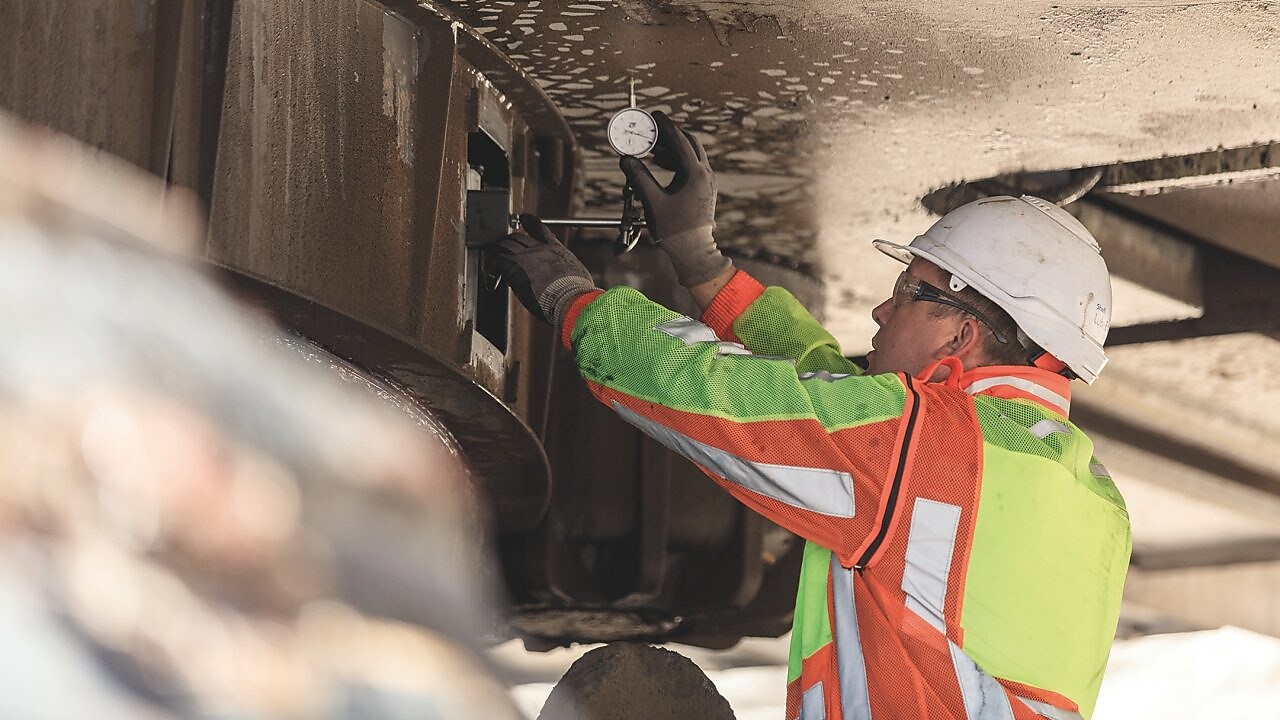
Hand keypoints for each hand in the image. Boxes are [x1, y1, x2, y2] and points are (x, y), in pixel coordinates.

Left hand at [491, 214, 597, 327]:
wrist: (571, 298)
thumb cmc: (577, 294)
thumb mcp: (578, 277)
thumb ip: (569, 274)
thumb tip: (574, 282)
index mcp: (556, 250)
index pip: (540, 229)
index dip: (530, 222)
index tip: (524, 218)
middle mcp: (540, 249)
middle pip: (517, 237)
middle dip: (509, 243)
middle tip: (502, 250)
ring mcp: (526, 256)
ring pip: (504, 246)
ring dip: (497, 254)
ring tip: (493, 264)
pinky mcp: (513, 267)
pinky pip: (494, 260)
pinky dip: (489, 269)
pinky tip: (490, 279)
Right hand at [620, 111, 729, 287]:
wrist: (694, 250)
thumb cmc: (675, 230)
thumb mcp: (653, 202)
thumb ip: (639, 177)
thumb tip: (626, 159)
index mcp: (695, 174)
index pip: (679, 140)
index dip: (665, 126)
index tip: (654, 115)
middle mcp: (705, 174)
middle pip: (689, 142)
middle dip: (670, 134)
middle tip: (652, 128)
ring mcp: (708, 181)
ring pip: (692, 153)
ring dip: (673, 147)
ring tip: (653, 148)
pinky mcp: (705, 188)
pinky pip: (693, 165)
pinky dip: (678, 159)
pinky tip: (662, 163)